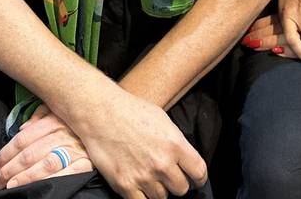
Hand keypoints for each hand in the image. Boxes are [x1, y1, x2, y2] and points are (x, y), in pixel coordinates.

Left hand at [0, 104, 93, 189]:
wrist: (109, 125)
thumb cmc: (78, 120)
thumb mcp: (60, 109)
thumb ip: (41, 115)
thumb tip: (22, 128)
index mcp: (55, 120)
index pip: (24, 138)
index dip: (6, 152)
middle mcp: (64, 133)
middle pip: (30, 153)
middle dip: (10, 168)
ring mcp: (75, 149)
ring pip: (44, 164)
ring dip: (24, 177)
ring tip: (8, 185)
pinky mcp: (86, 163)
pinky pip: (65, 174)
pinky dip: (47, 181)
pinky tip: (34, 188)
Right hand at [77, 85, 207, 198]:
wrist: (101, 112)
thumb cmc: (131, 111)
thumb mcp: (162, 120)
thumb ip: (176, 143)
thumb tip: (184, 161)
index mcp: (175, 144)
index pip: (199, 172)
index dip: (198, 178)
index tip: (195, 179)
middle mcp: (162, 163)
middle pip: (181, 189)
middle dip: (176, 183)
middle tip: (168, 176)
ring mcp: (144, 176)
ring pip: (162, 198)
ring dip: (158, 190)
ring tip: (149, 175)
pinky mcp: (126, 186)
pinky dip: (142, 197)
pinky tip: (139, 186)